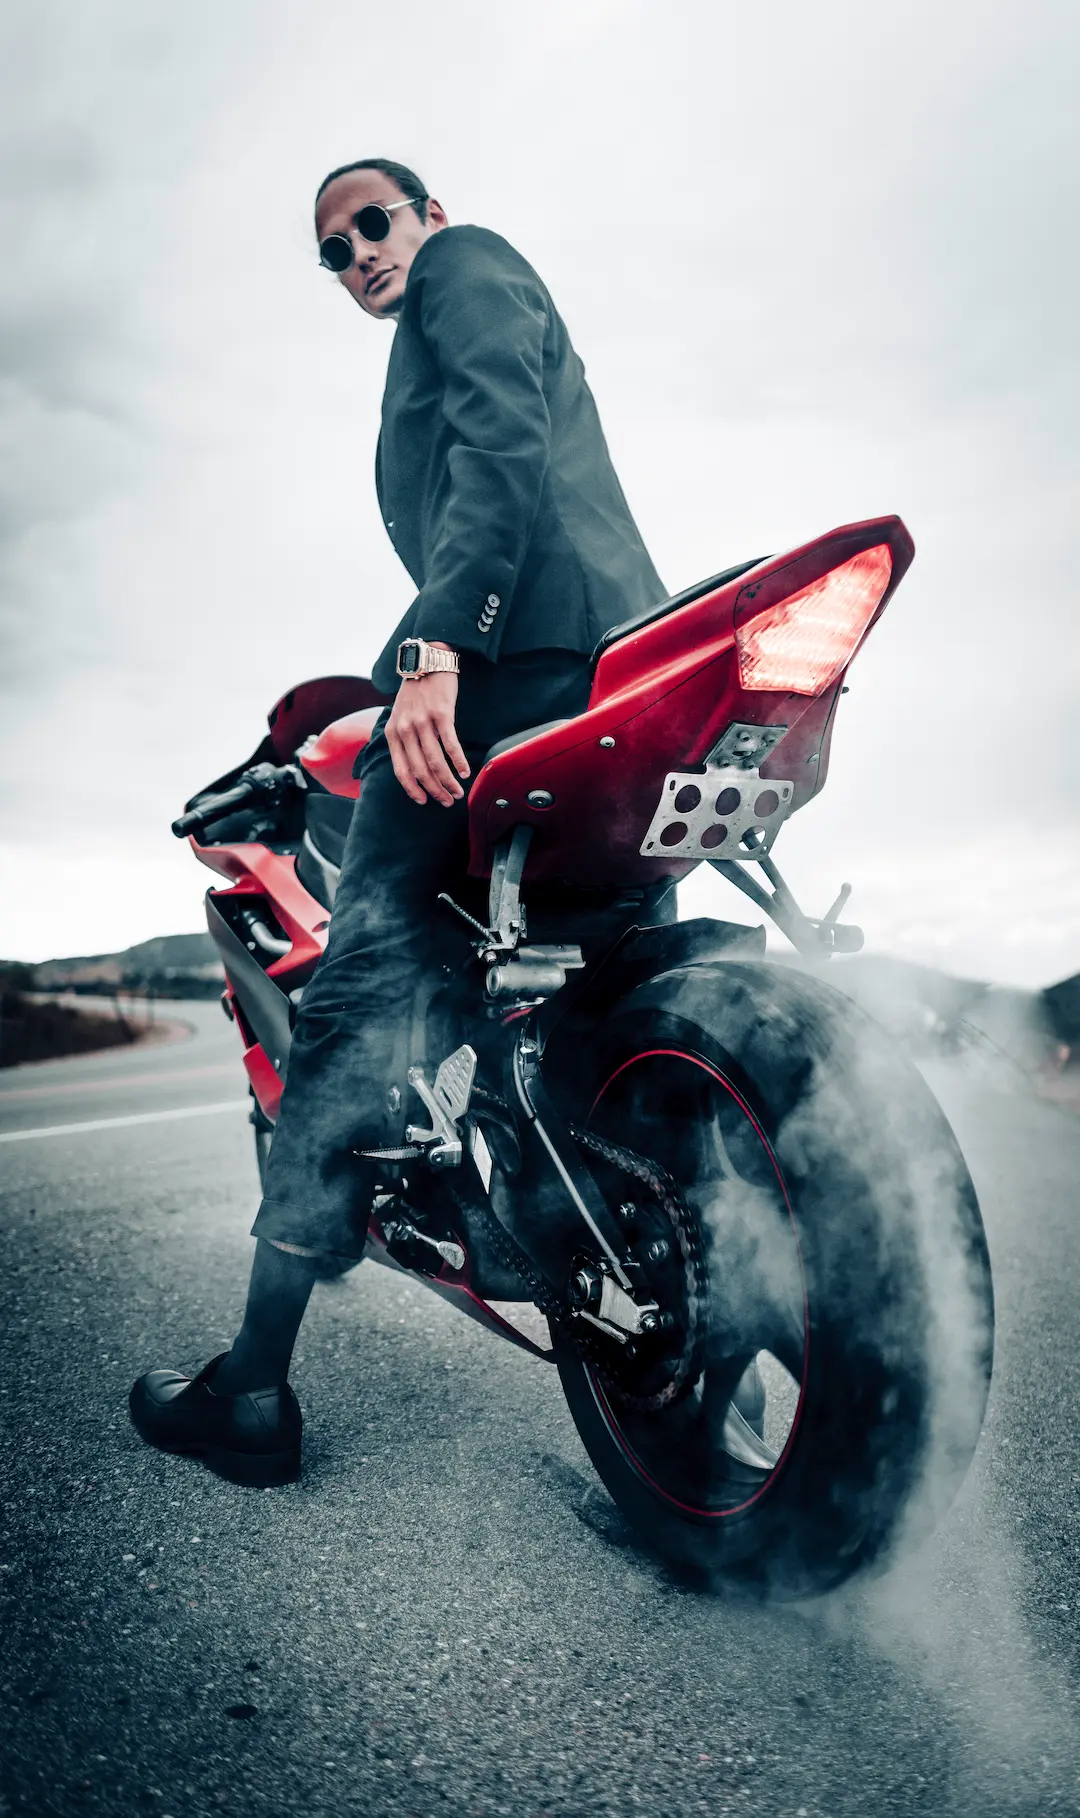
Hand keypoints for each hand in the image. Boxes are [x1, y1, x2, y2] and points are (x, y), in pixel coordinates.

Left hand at [385, 654, 470, 805]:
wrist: (427, 661)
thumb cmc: (416, 691)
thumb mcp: (400, 715)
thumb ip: (404, 739)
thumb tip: (416, 766)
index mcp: (392, 733)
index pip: (400, 771)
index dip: (413, 790)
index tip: (424, 801)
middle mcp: (405, 729)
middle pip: (420, 770)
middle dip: (435, 791)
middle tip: (448, 801)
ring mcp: (422, 722)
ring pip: (436, 762)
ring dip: (449, 782)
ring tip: (458, 791)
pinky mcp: (440, 714)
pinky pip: (451, 745)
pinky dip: (459, 762)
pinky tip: (466, 772)